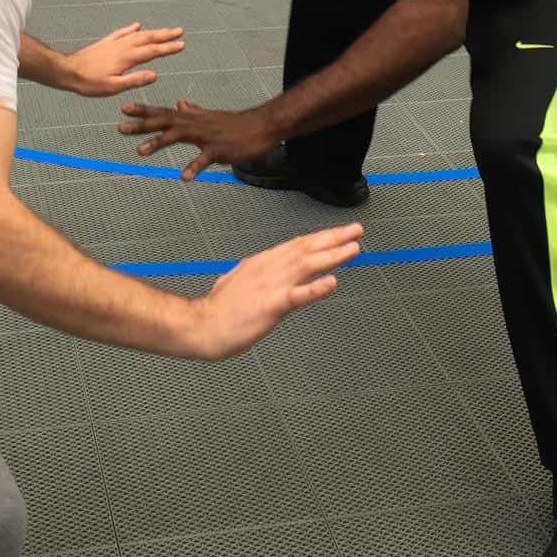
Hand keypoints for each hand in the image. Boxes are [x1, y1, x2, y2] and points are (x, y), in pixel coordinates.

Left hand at [66, 22, 184, 96]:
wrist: (67, 71)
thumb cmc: (89, 82)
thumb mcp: (113, 87)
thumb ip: (134, 80)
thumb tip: (154, 75)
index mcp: (127, 58)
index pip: (153, 51)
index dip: (168, 48)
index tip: (182, 45)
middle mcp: (123, 47)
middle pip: (148, 38)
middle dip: (165, 35)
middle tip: (180, 31)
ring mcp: (114, 43)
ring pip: (138, 34)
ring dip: (153, 31)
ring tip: (165, 30)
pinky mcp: (106, 43)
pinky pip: (122, 32)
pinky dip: (132, 28)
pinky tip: (137, 25)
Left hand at [119, 99, 274, 182]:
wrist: (261, 125)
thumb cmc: (235, 124)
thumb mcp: (210, 116)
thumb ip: (193, 111)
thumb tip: (180, 102)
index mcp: (192, 118)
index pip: (163, 112)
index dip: (143, 111)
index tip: (123, 108)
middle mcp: (195, 124)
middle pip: (164, 121)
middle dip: (141, 124)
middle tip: (120, 127)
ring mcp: (206, 136)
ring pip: (178, 136)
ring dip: (158, 142)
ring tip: (139, 152)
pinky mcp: (219, 149)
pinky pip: (204, 159)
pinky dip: (193, 167)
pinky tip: (184, 176)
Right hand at [186, 223, 363, 359]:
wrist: (200, 326)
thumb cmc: (217, 309)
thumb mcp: (234, 280)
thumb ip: (251, 274)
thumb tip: (256, 269)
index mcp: (262, 262)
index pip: (297, 245)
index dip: (321, 238)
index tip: (340, 232)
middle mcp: (269, 268)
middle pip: (307, 248)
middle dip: (334, 238)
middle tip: (356, 230)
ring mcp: (270, 286)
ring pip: (307, 266)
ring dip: (332, 256)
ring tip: (353, 248)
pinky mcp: (270, 306)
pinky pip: (297, 296)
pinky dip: (316, 289)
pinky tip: (332, 283)